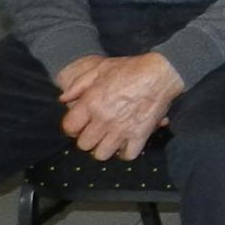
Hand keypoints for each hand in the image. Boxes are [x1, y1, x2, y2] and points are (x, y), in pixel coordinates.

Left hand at [56, 53, 185, 159]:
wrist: (161, 73)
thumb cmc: (130, 69)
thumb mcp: (100, 69)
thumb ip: (78, 84)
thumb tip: (63, 98)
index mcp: (91, 103)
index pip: (69, 128)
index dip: (71, 128)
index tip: (78, 126)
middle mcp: (104, 120)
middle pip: (84, 145)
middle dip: (87, 139)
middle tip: (94, 132)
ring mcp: (122, 130)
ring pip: (102, 154)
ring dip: (103, 148)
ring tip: (108, 140)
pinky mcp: (139, 135)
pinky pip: (127, 155)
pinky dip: (125, 152)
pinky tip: (125, 143)